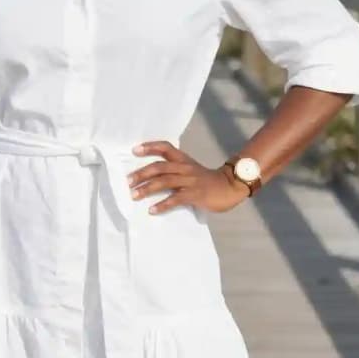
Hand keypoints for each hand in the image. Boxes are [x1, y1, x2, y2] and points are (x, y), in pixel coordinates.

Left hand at [128, 141, 249, 214]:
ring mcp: (190, 181)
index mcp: (183, 160)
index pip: (165, 147)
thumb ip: (176, 170)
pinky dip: (162, 205)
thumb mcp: (191, 169)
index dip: (150, 147)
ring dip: (147, 189)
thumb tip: (153, 177)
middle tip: (128, 181)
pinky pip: (175, 199)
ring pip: (164, 182)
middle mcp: (185, 168)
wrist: (230, 186)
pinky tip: (152, 210)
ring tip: (134, 195)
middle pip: (159, 167)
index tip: (134, 150)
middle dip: (142, 173)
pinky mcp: (195, 195)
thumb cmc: (208, 180)